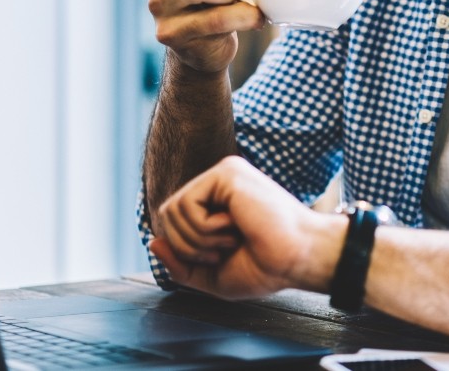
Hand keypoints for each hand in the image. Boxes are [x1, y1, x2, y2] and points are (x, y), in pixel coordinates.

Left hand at [151, 156, 342, 298]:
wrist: (296, 260)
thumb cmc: (265, 267)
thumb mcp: (212, 275)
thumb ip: (179, 264)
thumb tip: (152, 242)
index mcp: (217, 202)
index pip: (173, 222)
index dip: (184, 249)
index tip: (220, 257)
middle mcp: (218, 184)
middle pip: (167, 215)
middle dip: (188, 246)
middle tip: (226, 249)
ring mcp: (223, 175)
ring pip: (172, 210)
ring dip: (199, 239)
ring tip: (232, 239)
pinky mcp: (226, 173)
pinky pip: (186, 204)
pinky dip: (204, 228)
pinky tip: (234, 226)